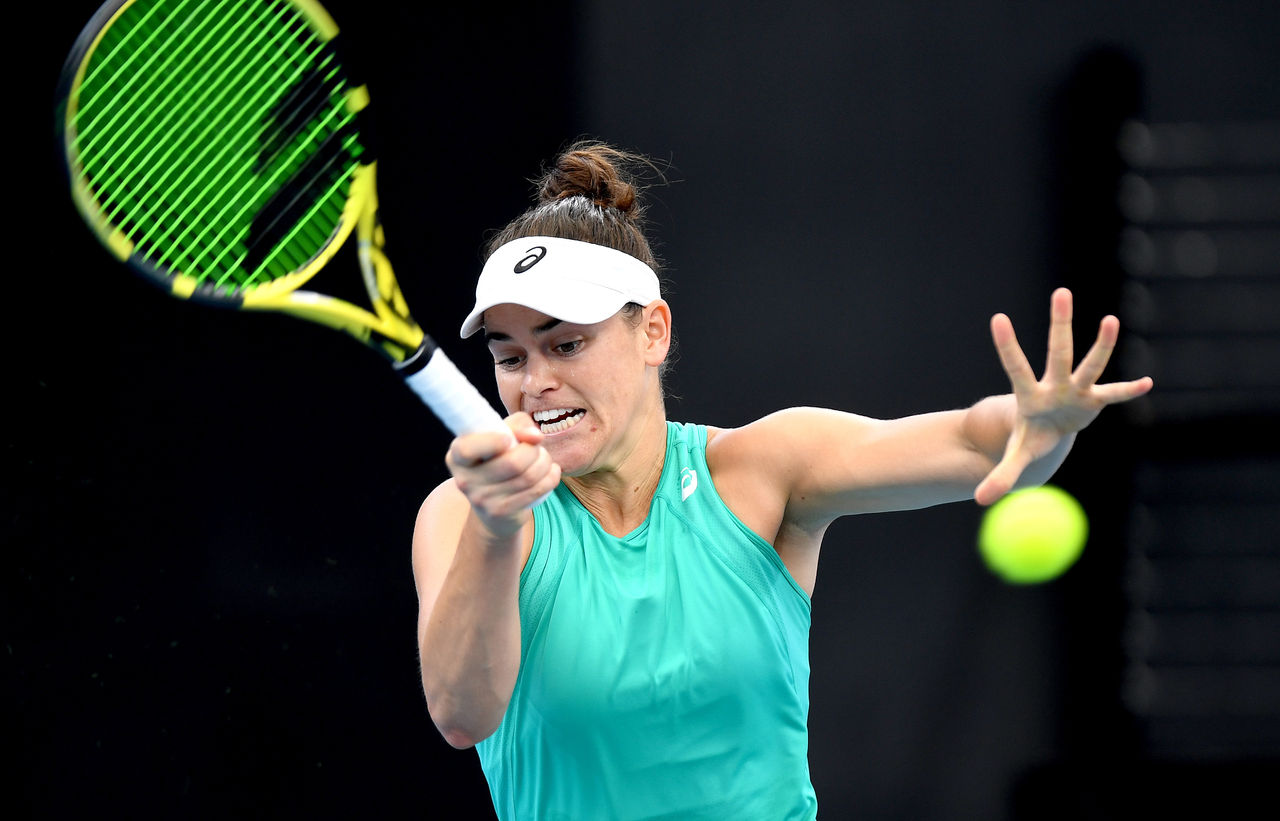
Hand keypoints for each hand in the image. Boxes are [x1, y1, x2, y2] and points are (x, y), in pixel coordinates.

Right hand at [445, 413, 561, 537]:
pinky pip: (537, 490)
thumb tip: (535, 436)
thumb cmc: (498, 461)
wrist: (494, 508)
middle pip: (512, 462)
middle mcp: (465, 479)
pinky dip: (551, 477)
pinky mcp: (500, 513)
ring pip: (528, 476)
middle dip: (534, 450)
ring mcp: (482, 500)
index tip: (509, 439)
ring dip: (544, 462)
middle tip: (536, 447)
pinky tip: (551, 471)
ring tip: (544, 459)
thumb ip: (517, 425)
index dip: (492, 442)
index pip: (467, 449)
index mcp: (457, 456)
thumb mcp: (501, 436)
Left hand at [974, 288, 1152, 505]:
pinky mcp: (1094, 400)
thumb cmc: (1029, 437)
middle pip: (1057, 352)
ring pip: (1090, 364)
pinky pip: (1113, 395)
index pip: (1015, 366)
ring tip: (1110, 319)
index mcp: (1029, 396)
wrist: (1047, 434)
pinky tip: (1145, 383)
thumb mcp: (1014, 457)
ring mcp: (1076, 390)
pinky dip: (1128, 391)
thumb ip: (999, 476)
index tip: (998, 318)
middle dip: (1060, 325)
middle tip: (1061, 292)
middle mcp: (1054, 386)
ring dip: (1102, 344)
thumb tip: (978, 501)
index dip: (1007, 345)